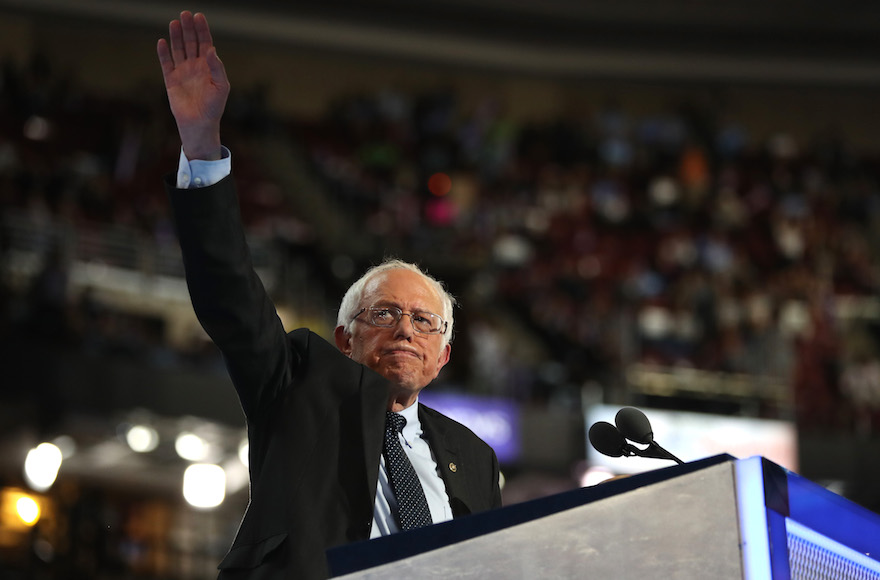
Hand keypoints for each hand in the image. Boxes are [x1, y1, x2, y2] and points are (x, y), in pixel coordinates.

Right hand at [157, 11, 229, 159]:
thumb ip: (217, 67)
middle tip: (185, 14)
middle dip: (188, 28)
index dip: (202, 30)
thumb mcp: (221, 86)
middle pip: (191, 42)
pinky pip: (166, 63)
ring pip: (178, 49)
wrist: (200, 124)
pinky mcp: (171, 80)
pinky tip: (162, 42)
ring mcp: (182, 71)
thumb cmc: (214, 107)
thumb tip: (211, 49)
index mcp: (209, 66)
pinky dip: (163, 53)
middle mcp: (195, 66)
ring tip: (174, 22)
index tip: (199, 16)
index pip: (205, 43)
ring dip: (176, 36)